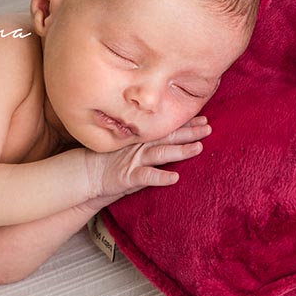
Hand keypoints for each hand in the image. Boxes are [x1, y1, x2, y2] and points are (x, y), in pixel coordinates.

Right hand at [84, 116, 210, 198]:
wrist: (86, 173)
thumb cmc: (109, 161)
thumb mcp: (128, 147)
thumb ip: (146, 142)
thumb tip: (168, 137)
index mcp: (142, 139)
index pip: (167, 128)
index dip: (185, 123)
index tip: (203, 117)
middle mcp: (140, 146)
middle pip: (169, 137)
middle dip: (189, 132)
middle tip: (208, 127)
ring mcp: (135, 160)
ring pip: (161, 153)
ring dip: (180, 151)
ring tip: (198, 148)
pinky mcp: (128, 177)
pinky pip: (147, 177)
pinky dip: (161, 177)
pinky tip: (174, 178)